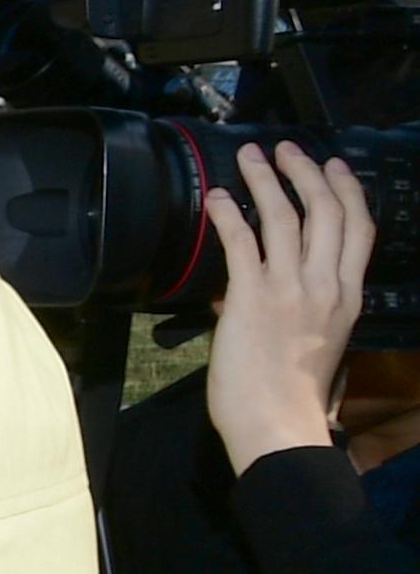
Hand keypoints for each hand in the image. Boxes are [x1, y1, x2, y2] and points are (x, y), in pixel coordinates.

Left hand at [205, 141, 371, 471]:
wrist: (278, 424)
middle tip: (286, 149)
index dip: (347, 191)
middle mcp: (326, 285)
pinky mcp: (252, 296)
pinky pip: (241, 241)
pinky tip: (215, 198)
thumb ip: (298, 309)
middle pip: (326, 210)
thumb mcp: (315, 342)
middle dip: (306, 171)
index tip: (335, 167)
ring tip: (251, 157)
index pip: (359, 229)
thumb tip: (252, 290)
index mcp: (348, 297)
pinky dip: (227, 213)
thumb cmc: (291, 395)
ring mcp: (291, 288)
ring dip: (265, 179)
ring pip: (284, 216)